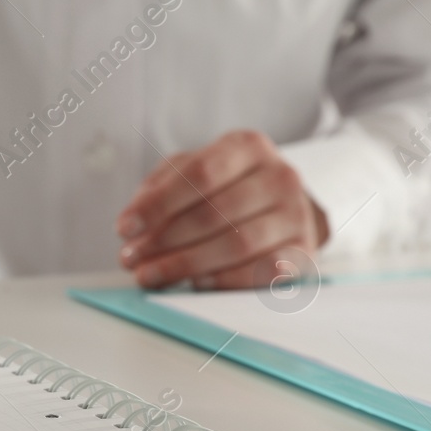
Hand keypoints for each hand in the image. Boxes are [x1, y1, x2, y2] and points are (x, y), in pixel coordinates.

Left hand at [116, 130, 329, 289]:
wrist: (281, 204)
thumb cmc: (224, 185)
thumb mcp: (189, 171)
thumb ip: (158, 191)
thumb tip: (133, 227)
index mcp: (248, 146)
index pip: (200, 174)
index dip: (158, 204)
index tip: (124, 228)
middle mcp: (280, 176)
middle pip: (215, 212)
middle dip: (164, 240)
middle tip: (130, 259)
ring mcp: (297, 215)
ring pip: (237, 243)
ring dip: (185, 264)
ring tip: (150, 275)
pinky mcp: (306, 252)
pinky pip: (263, 271)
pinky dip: (226, 280)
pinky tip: (196, 283)